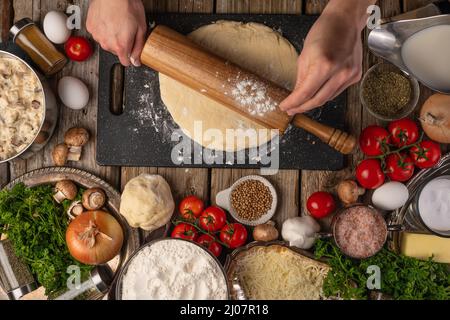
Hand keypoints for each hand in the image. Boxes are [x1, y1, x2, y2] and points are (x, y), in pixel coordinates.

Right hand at [86, 0, 146, 65]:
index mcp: (120, 46)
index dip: (130, 57)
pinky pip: (98, 33)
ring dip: (111, 37)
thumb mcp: (141, 29)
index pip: (125, 62)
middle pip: (116, 52)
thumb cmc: (127, 6)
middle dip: (122, 44)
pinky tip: (109, 21)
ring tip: (117, 24)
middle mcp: (107, 43)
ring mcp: (97, 35)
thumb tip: (136, 61)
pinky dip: (103, 29)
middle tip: (126, 31)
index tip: (132, 52)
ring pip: (106, 43)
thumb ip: (138, 48)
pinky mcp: (90, 27)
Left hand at [280, 0, 373, 114]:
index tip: (285, 107)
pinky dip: (326, 93)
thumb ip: (301, 79)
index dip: (293, 103)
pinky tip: (318, 91)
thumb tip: (296, 96)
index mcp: (324, 65)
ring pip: (327, 98)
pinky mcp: (355, 76)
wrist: (345, 20)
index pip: (305, 93)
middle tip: (292, 109)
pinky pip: (337, 91)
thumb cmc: (324, 32)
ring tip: (302, 102)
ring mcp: (350, 75)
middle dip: (302, 107)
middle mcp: (340, 72)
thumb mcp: (304, 55)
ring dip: (313, 102)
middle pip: (317, 100)